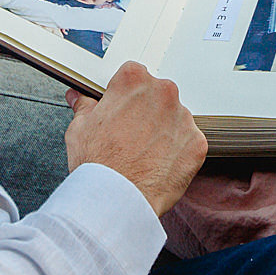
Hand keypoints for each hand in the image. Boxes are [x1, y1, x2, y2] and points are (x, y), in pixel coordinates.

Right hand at [64, 62, 206, 215]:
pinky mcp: (197, 143)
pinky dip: (178, 152)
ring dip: (164, 130)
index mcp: (133, 81)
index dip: (125, 94)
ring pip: (175, 118)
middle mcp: (162, 93)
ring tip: (144, 154)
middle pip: (158, 94)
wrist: (117, 199)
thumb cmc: (97, 164)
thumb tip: (78, 98)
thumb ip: (84, 107)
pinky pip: (188, 142)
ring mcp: (183, 118)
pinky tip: (159, 164)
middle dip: (147, 110)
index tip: (121, 109)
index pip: (134, 75)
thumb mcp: (80, 129)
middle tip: (130, 135)